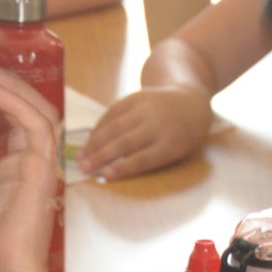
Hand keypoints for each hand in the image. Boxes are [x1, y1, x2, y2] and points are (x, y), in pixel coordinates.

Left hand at [0, 65, 66, 271]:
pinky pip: (36, 129)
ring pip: (38, 117)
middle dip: (9, 90)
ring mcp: (37, 172)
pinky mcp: (40, 173)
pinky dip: (17, 106)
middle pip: (29, 118)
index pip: (12, 130)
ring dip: (14, 92)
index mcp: (12, 178)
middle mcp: (28, 172)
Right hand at [75, 85, 211, 180]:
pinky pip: (113, 112)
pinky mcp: (136, 96)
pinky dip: (99, 126)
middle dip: (102, 155)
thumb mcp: (176, 153)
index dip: (124, 167)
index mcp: (172, 144)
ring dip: (94, 142)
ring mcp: (146, 108)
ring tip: (80, 156)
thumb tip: (113, 169)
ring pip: (115, 126)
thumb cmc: (181, 138)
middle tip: (83, 168)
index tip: (105, 175)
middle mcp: (158, 124)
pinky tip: (89, 139)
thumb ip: (150, 160)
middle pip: (125, 142)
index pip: (144, 159)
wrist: (190, 102)